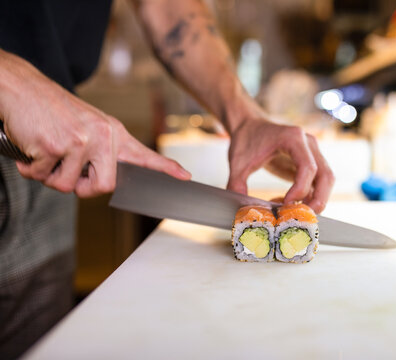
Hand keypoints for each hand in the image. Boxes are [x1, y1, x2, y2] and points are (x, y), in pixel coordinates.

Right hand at [0, 50, 189, 196]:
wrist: (22, 87)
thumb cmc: (53, 110)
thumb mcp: (88, 125)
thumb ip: (102, 151)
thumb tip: (107, 182)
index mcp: (113, 132)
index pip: (144, 154)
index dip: (165, 168)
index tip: (186, 177)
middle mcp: (102, 137)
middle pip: (103, 186)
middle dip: (82, 187)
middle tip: (66, 171)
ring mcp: (80, 142)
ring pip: (67, 186)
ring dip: (50, 175)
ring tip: (46, 150)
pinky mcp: (55, 146)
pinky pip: (41, 177)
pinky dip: (30, 168)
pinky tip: (31, 146)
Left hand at [226, 117, 333, 212]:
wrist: (249, 126)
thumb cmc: (246, 139)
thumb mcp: (238, 162)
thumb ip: (237, 184)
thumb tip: (241, 210)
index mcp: (293, 138)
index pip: (308, 167)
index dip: (300, 189)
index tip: (286, 204)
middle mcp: (308, 144)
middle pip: (326, 176)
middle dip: (318, 200)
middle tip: (301, 217)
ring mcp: (312, 152)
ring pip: (326, 180)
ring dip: (316, 200)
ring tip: (293, 212)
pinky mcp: (310, 162)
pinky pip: (317, 182)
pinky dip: (308, 196)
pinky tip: (289, 203)